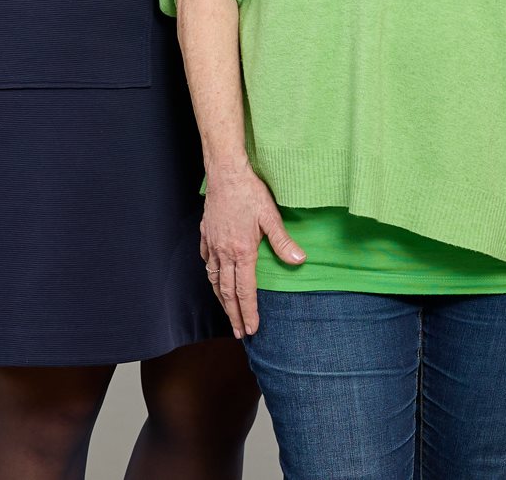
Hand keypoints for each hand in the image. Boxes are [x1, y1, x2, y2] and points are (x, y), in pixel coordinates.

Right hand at [200, 165, 304, 336]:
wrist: (225, 173)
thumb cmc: (250, 192)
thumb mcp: (271, 216)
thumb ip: (283, 242)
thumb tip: (299, 261)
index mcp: (242, 251)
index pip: (245, 290)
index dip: (249, 312)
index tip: (251, 329)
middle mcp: (224, 253)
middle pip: (227, 292)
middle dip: (234, 314)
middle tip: (239, 332)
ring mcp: (212, 245)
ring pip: (215, 279)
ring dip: (221, 299)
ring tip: (228, 312)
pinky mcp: (206, 235)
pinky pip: (207, 262)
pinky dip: (212, 275)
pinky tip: (216, 278)